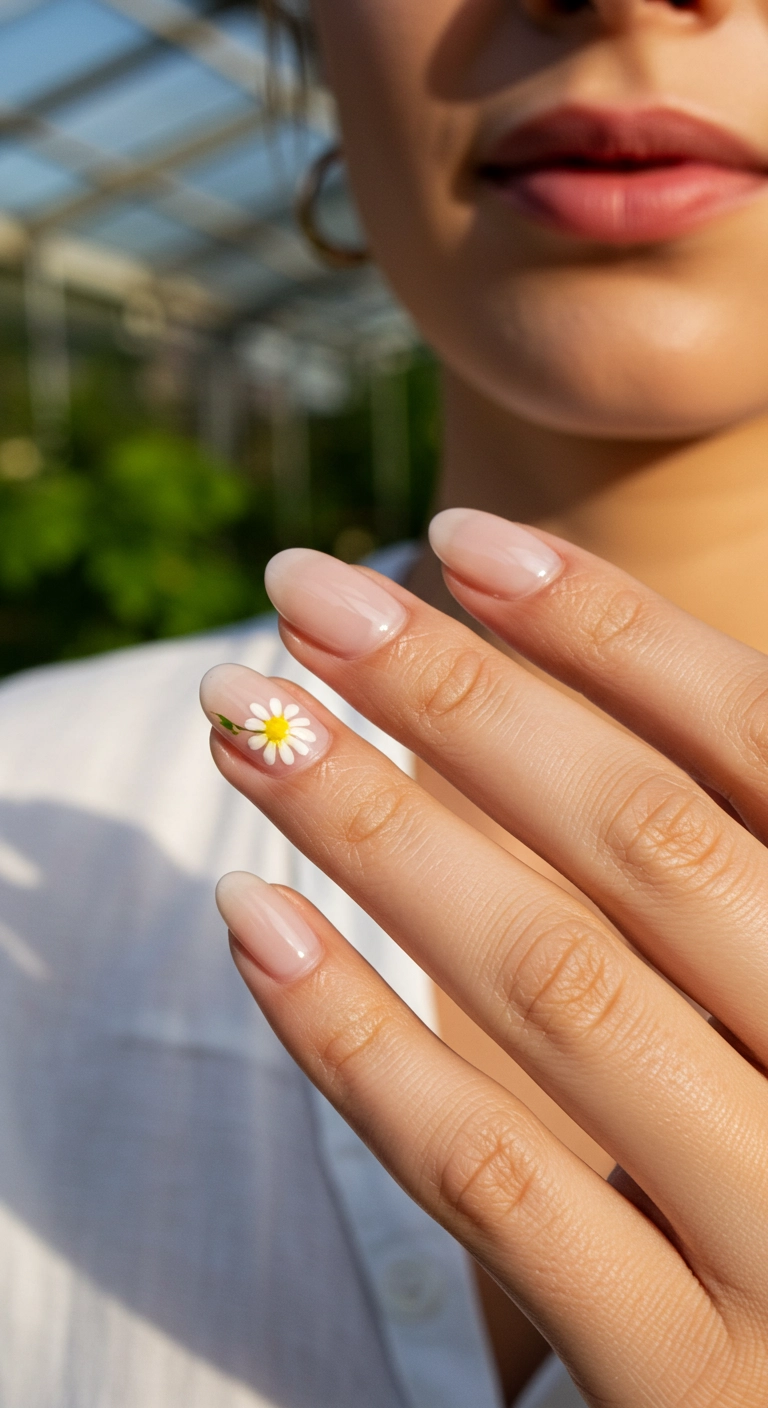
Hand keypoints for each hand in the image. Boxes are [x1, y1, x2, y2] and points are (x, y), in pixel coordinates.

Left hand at [201, 509, 767, 1407]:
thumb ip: (713, 849)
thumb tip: (551, 669)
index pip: (759, 745)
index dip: (612, 630)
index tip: (456, 539)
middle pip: (646, 843)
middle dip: (459, 697)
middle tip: (302, 595)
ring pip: (557, 984)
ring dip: (379, 830)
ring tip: (245, 722)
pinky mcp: (685, 1375)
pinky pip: (499, 1182)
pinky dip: (363, 1045)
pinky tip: (252, 925)